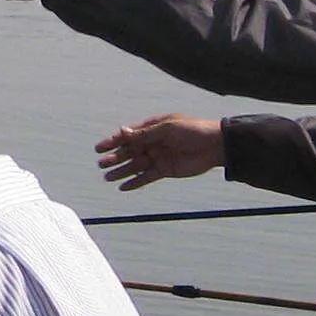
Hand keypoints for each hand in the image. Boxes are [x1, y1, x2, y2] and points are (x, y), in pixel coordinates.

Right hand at [94, 113, 227, 189]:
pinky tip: (123, 187)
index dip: (113, 141)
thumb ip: (145, 133)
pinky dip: (135, 182)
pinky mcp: (165, 170)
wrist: (215, 146)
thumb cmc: (193, 130)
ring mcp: (159, 157)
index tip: (99, 148)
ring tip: (106, 177)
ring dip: (121, 171)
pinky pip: (146, 177)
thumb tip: (123, 131)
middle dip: (115, 157)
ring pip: (135, 165)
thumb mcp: (167, 128)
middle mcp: (154, 142)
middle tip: (101, 164)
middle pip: (129, 151)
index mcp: (153, 128)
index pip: (129, 135)